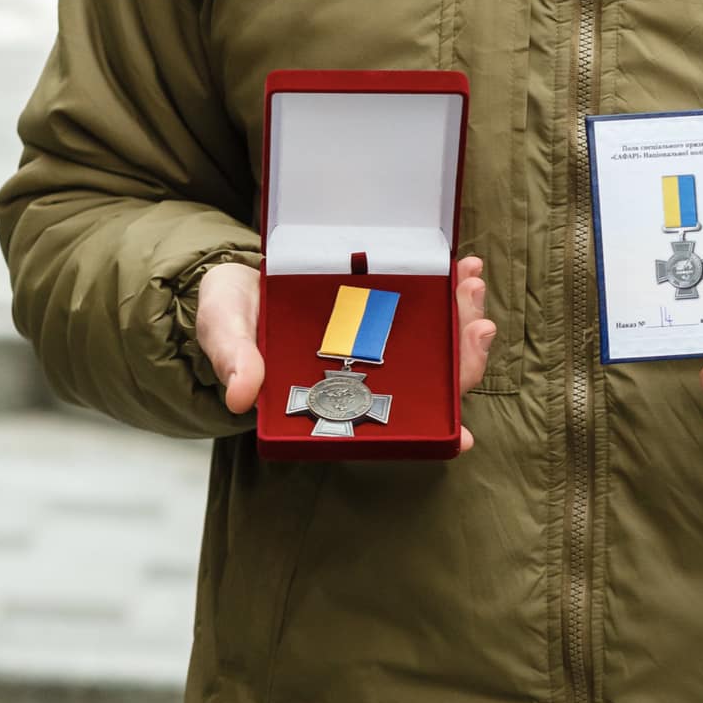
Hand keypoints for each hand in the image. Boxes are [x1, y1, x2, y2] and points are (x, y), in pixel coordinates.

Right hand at [196, 257, 494, 449]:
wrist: (235, 276)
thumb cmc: (232, 315)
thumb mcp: (225, 331)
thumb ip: (234, 359)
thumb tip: (241, 394)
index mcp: (330, 399)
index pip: (388, 427)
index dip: (430, 435)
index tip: (463, 435)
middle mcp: (364, 375)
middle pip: (428, 387)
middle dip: (461, 361)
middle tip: (477, 327)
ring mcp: (378, 341)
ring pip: (435, 346)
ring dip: (462, 319)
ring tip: (471, 284)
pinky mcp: (384, 305)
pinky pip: (428, 306)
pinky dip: (450, 289)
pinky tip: (463, 267)